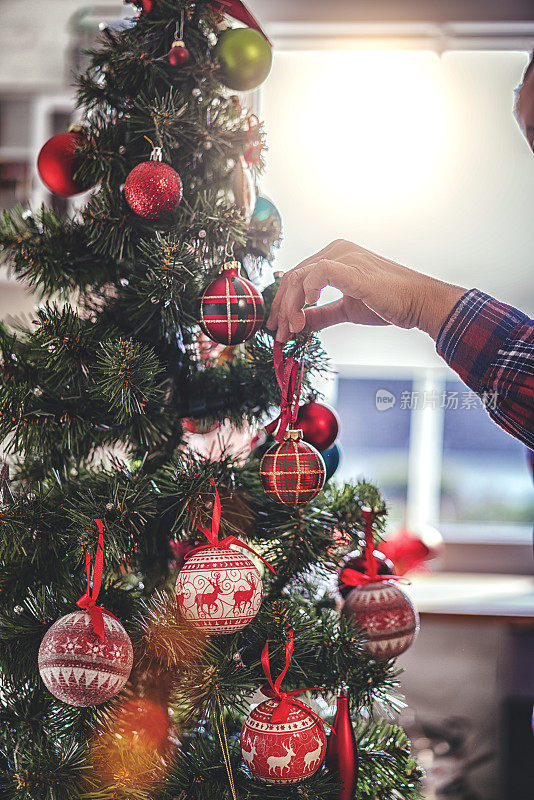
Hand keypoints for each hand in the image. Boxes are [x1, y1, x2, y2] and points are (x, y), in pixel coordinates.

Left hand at [266, 239, 465, 341]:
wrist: (419, 303)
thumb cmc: (388, 303)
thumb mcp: (346, 310)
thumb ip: (322, 314)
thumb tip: (300, 323)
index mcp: (334, 256)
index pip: (295, 276)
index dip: (282, 304)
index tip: (279, 329)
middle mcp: (336, 250)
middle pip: (293, 277)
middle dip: (282, 309)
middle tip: (281, 334)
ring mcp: (345, 257)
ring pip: (300, 276)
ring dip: (290, 307)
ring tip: (294, 329)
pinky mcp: (354, 270)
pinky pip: (320, 272)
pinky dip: (308, 290)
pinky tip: (308, 307)